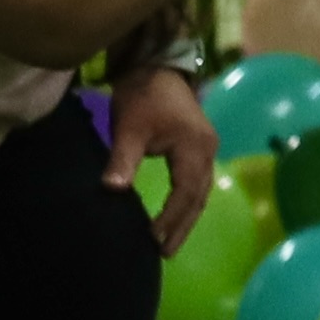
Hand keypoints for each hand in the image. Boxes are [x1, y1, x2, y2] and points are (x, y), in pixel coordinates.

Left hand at [111, 64, 221, 255]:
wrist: (157, 66)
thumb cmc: (142, 96)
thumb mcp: (129, 127)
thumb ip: (123, 159)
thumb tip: (111, 190)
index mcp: (194, 147)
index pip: (184, 192)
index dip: (170, 218)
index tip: (152, 239)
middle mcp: (207, 150)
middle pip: (198, 197)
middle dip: (182, 226)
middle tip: (164, 253)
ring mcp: (206, 148)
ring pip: (200, 192)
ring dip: (185, 218)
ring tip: (169, 244)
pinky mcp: (199, 147)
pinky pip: (197, 183)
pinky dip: (187, 204)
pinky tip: (175, 216)